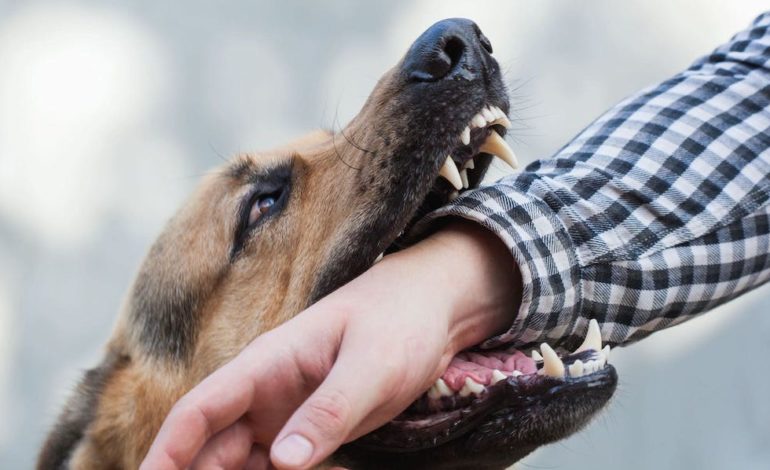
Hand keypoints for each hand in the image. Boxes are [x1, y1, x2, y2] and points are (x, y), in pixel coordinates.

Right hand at [140, 221, 520, 469]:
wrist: (432, 309)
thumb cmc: (399, 322)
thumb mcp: (371, 366)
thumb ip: (329, 410)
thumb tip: (282, 462)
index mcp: (267, 364)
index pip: (198, 411)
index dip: (166, 452)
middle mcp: (265, 391)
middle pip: (209, 446)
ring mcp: (285, 411)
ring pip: (235, 460)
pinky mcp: (310, 428)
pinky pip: (273, 465)